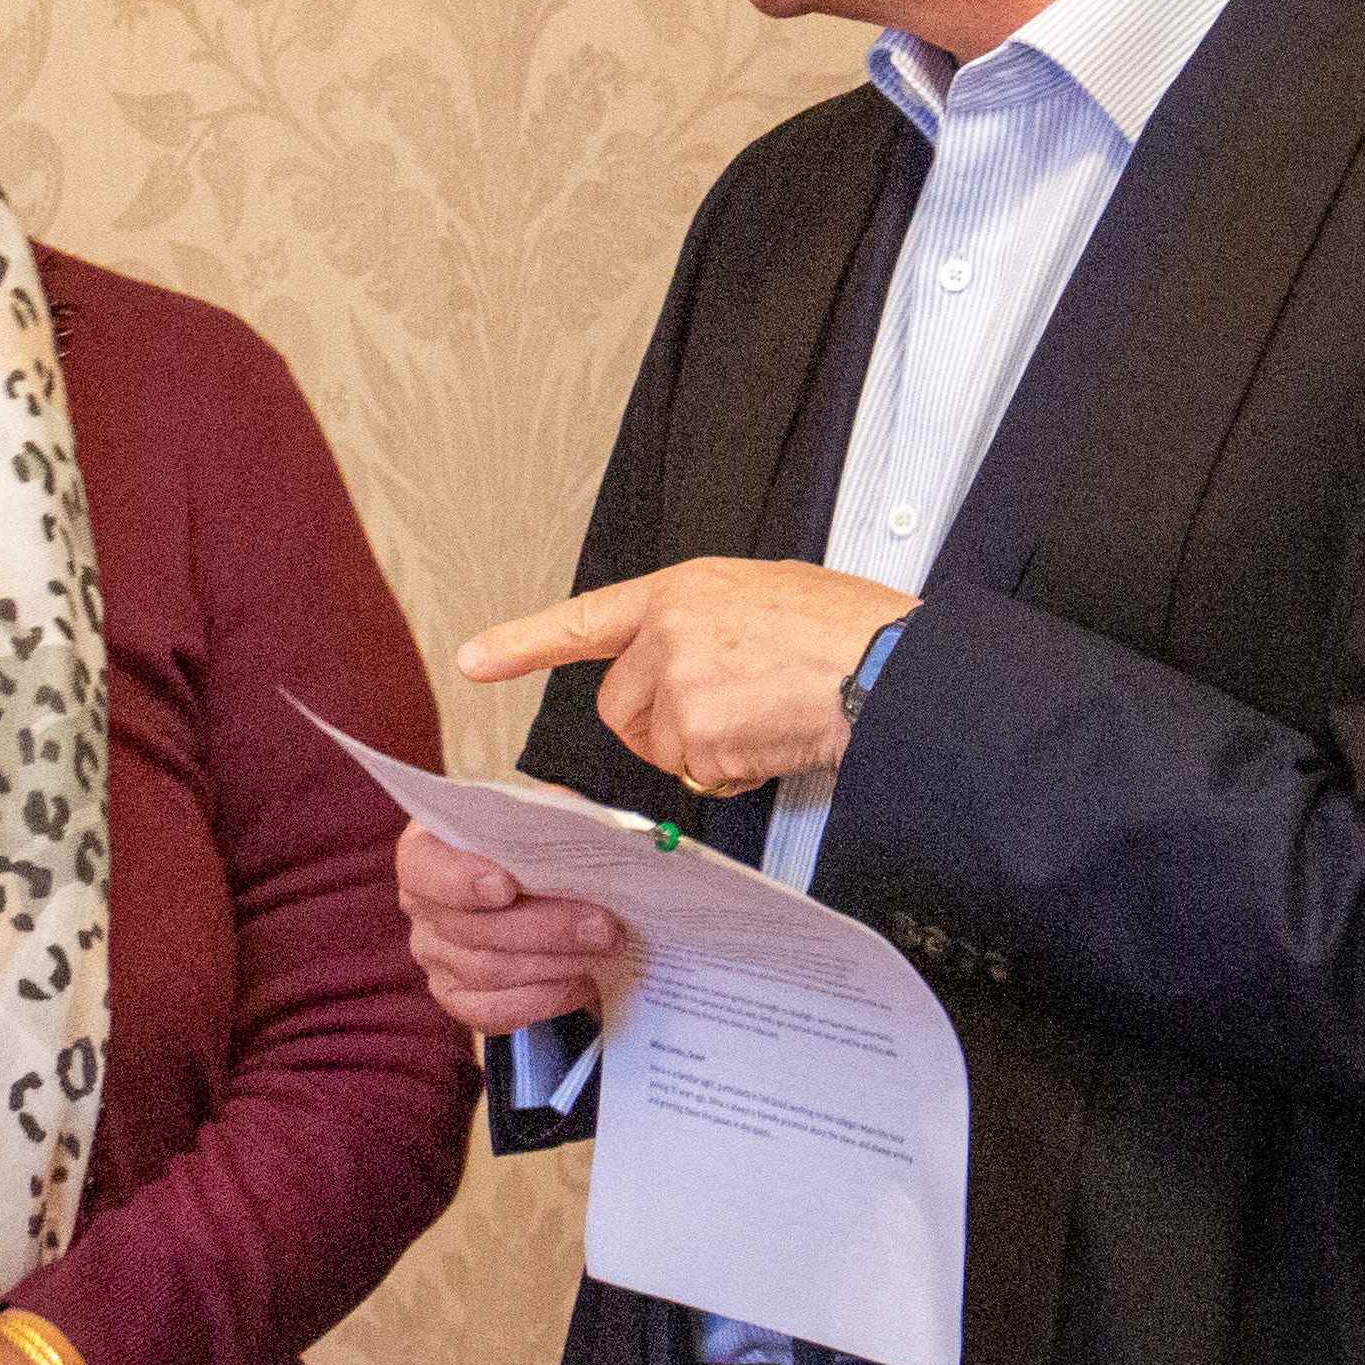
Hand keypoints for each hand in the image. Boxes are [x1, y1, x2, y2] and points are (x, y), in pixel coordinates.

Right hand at [399, 819, 620, 1037]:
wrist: (541, 880)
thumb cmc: (536, 840)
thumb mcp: (542, 815)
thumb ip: (551, 825)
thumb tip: (588, 846)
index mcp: (427, 850)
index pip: (425, 868)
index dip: (461, 880)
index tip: (506, 886)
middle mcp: (422, 906)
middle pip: (472, 929)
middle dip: (545, 929)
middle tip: (602, 926)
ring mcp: (435, 955)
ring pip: (489, 972)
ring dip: (556, 963)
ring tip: (603, 949)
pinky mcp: (457, 996)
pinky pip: (493, 1012)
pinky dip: (545, 999)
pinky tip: (582, 981)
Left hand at [459, 560, 915, 800]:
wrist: (890, 665)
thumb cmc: (847, 628)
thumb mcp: (763, 595)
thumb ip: (704, 624)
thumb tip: (686, 663)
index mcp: (682, 590)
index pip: (586, 618)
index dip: (523, 641)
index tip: (474, 661)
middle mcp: (668, 633)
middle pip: (619, 706)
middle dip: (657, 725)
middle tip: (721, 715)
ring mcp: (680, 685)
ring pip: (658, 746)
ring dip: (700, 750)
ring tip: (764, 717)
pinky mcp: (699, 736)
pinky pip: (697, 773)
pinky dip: (735, 770)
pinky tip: (777, 738)